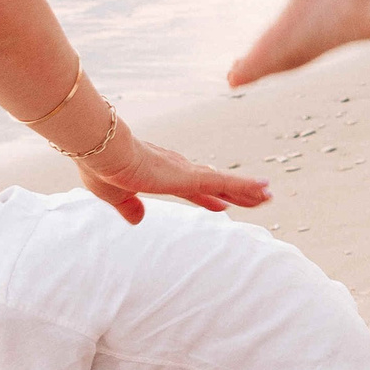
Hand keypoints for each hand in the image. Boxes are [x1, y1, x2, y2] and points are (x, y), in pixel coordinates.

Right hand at [82, 129, 269, 222]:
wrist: (100, 149)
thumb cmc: (101, 166)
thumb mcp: (115, 195)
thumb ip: (129, 207)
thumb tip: (138, 220)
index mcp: (161, 174)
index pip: (192, 189)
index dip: (210, 197)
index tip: (224, 203)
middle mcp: (178, 170)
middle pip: (215, 184)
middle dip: (236, 192)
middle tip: (258, 197)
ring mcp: (185, 172)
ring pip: (224, 182)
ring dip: (247, 190)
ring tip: (269, 194)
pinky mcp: (188, 176)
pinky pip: (224, 182)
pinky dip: (246, 185)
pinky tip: (264, 187)